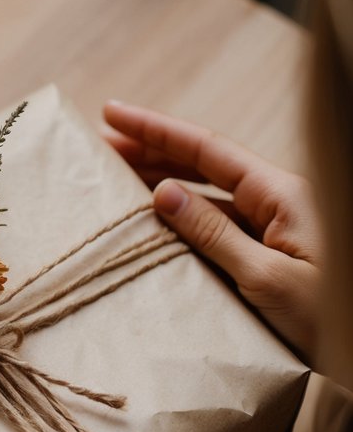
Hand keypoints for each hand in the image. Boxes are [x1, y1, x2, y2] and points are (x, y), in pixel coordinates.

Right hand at [101, 101, 323, 363]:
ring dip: (165, 183)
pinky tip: (157, 222)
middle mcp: (279, 204)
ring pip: (211, 196)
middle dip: (154, 151)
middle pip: (206, 165)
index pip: (208, 150)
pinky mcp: (272, 257)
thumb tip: (164, 193)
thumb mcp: (266, 278)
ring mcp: (276, 229)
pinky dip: (184, 219)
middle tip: (103, 144)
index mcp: (282, 196)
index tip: (113, 114)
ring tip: (120, 176)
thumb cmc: (328, 317)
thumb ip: (214, 234)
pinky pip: (220, 227)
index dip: (157, 130)